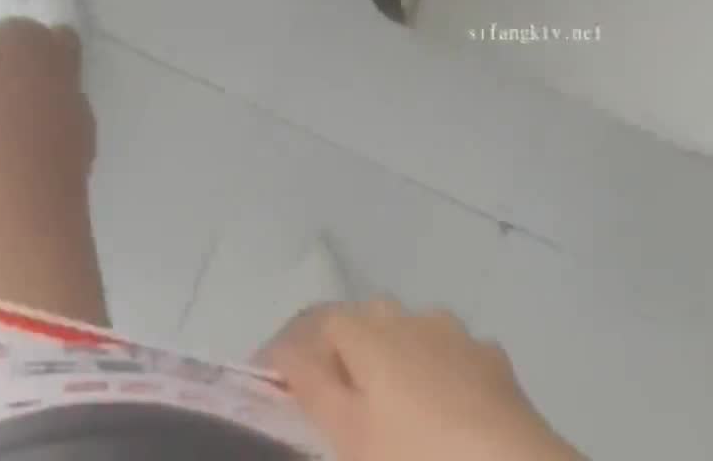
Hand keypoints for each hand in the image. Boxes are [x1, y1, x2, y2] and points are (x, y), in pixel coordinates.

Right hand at [264, 298, 581, 460]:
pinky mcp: (494, 364)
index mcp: (369, 329)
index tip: (270, 383)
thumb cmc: (416, 456)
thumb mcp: (349, 433)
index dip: (287, 350)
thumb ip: (311, 385)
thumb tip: (283, 351)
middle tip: (324, 397)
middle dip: (339, 351)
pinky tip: (437, 409)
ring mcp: (458, 337)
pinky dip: (433, 374)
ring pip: (410, 334)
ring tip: (383, 403)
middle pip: (362, 321)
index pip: (314, 322)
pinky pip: (449, 357)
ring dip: (390, 358)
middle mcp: (412, 317)